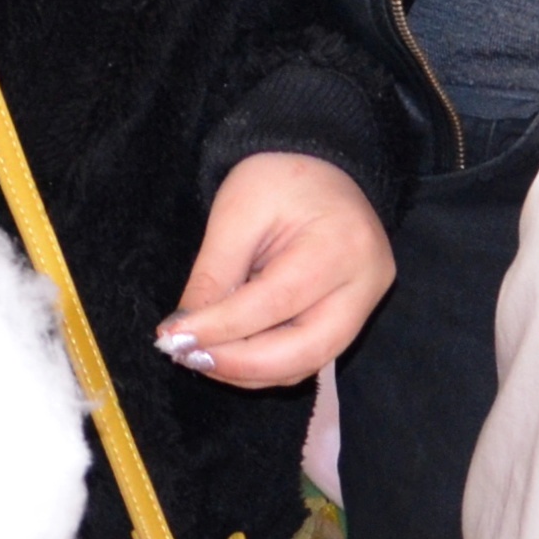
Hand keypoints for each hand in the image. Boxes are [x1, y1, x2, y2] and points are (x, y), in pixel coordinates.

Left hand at [160, 153, 393, 389]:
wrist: (322, 167)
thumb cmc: (280, 179)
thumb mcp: (239, 210)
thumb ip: (214, 275)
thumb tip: (182, 335)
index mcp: (342, 242)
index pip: (277, 301)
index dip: (222, 327)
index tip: (173, 339)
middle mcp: (365, 282)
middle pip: (305, 350)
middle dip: (240, 364)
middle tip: (189, 357)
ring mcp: (364, 305)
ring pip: (307, 364)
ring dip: (249, 372)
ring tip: (202, 356)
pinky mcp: (354, 318)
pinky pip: (308, 358)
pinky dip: (265, 365)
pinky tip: (230, 352)